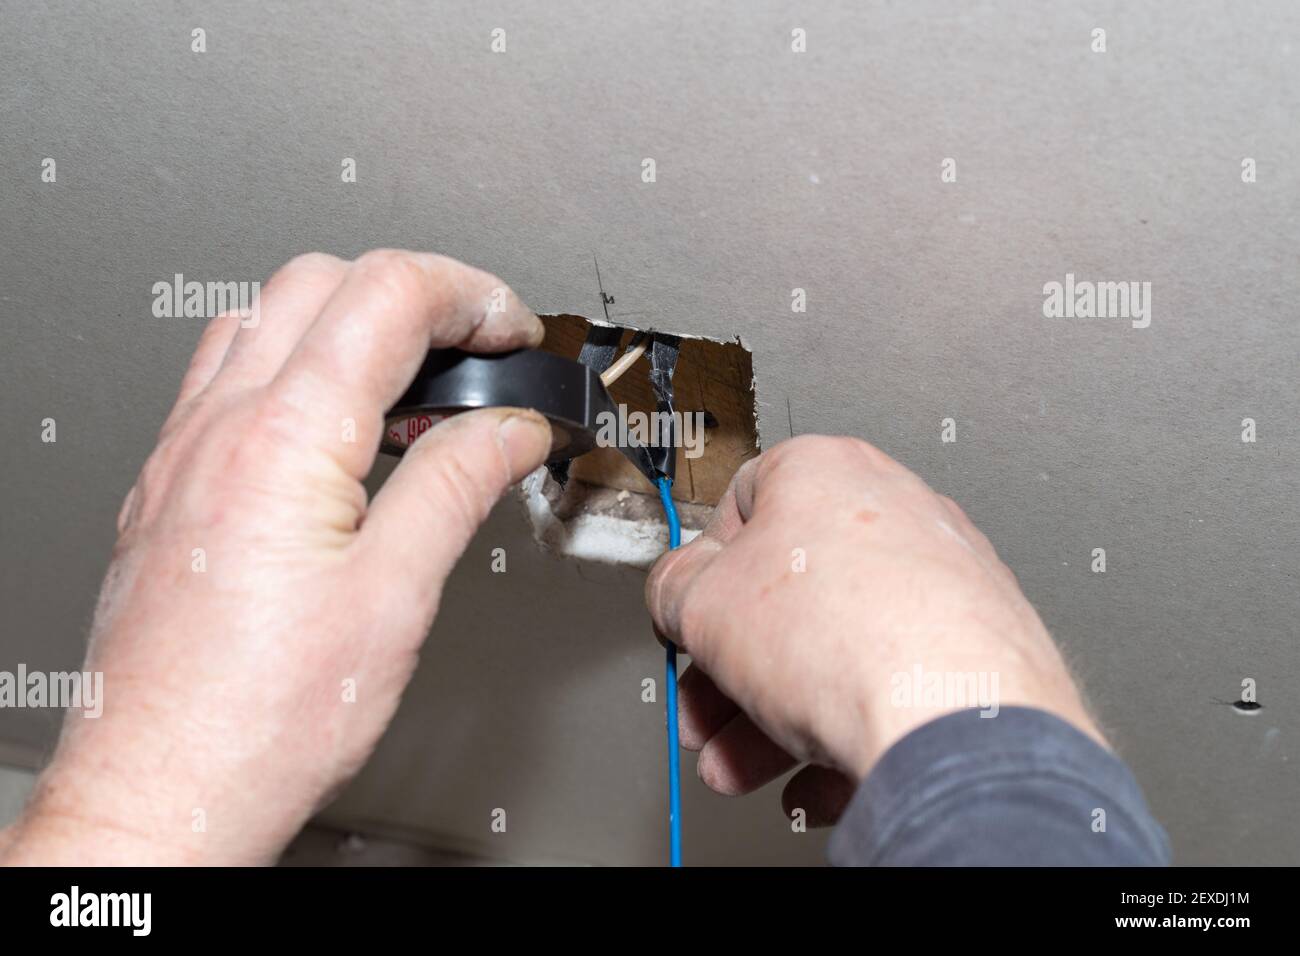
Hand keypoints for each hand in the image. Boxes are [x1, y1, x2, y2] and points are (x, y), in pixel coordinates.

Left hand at [1, 250, 550, 864]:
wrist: (161, 790)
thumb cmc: (260, 718)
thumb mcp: (395, 598)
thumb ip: (458, 486)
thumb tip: (510, 429)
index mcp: (283, 441)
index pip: (389, 293)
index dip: (473, 295)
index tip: (515, 332)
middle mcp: (218, 428)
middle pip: (324, 280)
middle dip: (417, 293)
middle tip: (479, 348)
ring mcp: (182, 453)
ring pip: (266, 316)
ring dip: (350, 321)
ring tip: (412, 388)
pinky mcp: (167, 487)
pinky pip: (228, 377)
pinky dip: (297, 366)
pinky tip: (336, 432)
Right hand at [646, 435, 1102, 826]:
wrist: (955, 718)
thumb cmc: (847, 638)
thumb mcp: (700, 606)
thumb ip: (672, 588)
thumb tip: (675, 590)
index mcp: (824, 471)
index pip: (738, 508)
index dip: (701, 574)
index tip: (687, 620)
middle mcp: (893, 511)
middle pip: (785, 595)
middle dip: (732, 669)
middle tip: (707, 711)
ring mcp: (943, 579)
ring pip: (834, 650)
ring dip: (773, 715)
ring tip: (744, 764)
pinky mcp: (975, 648)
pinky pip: (889, 688)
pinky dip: (844, 733)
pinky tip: (814, 779)